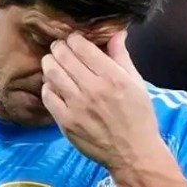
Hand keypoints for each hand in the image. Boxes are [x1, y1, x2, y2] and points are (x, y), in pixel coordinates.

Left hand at [41, 31, 166, 170]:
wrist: (133, 154)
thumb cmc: (138, 117)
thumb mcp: (137, 83)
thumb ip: (122, 56)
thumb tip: (116, 32)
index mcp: (112, 77)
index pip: (82, 46)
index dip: (74, 39)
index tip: (74, 41)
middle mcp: (93, 89)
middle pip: (63, 56)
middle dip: (59, 48)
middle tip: (60, 49)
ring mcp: (77, 106)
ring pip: (51, 73)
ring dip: (50, 63)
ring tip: (53, 64)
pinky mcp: (66, 122)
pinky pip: (48, 96)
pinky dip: (48, 86)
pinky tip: (54, 86)